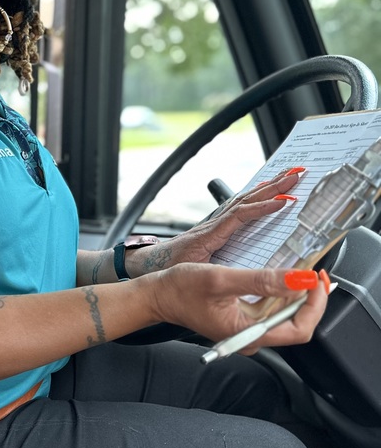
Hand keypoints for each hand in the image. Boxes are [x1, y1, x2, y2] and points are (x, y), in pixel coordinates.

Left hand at [127, 167, 305, 274]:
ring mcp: (217, 222)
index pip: (241, 215)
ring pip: (245, 199)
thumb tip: (234, 273)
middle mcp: (215, 223)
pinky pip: (240, 206)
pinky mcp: (217, 225)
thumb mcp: (192, 271)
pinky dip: (256, 196)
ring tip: (288, 175)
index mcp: (211, 233)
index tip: (285, 202)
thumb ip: (212, 269)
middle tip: (297, 174)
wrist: (150, 262)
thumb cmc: (169, 267)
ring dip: (268, 187)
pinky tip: (265, 191)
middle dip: (274, 186)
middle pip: (248, 199)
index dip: (263, 208)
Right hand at [140, 261, 327, 353]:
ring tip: (301, 271)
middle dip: (311, 298)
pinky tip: (284, 277)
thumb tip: (298, 280)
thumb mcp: (222, 279)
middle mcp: (250, 338)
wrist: (158, 295)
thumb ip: (262, 281)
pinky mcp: (244, 321)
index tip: (315, 280)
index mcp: (247, 334)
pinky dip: (284, 293)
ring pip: (287, 317)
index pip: (299, 329)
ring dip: (298, 294)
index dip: (315, 304)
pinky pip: (274, 310)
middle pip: (298, 324)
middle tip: (312, 272)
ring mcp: (248, 331)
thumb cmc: (180, 289)